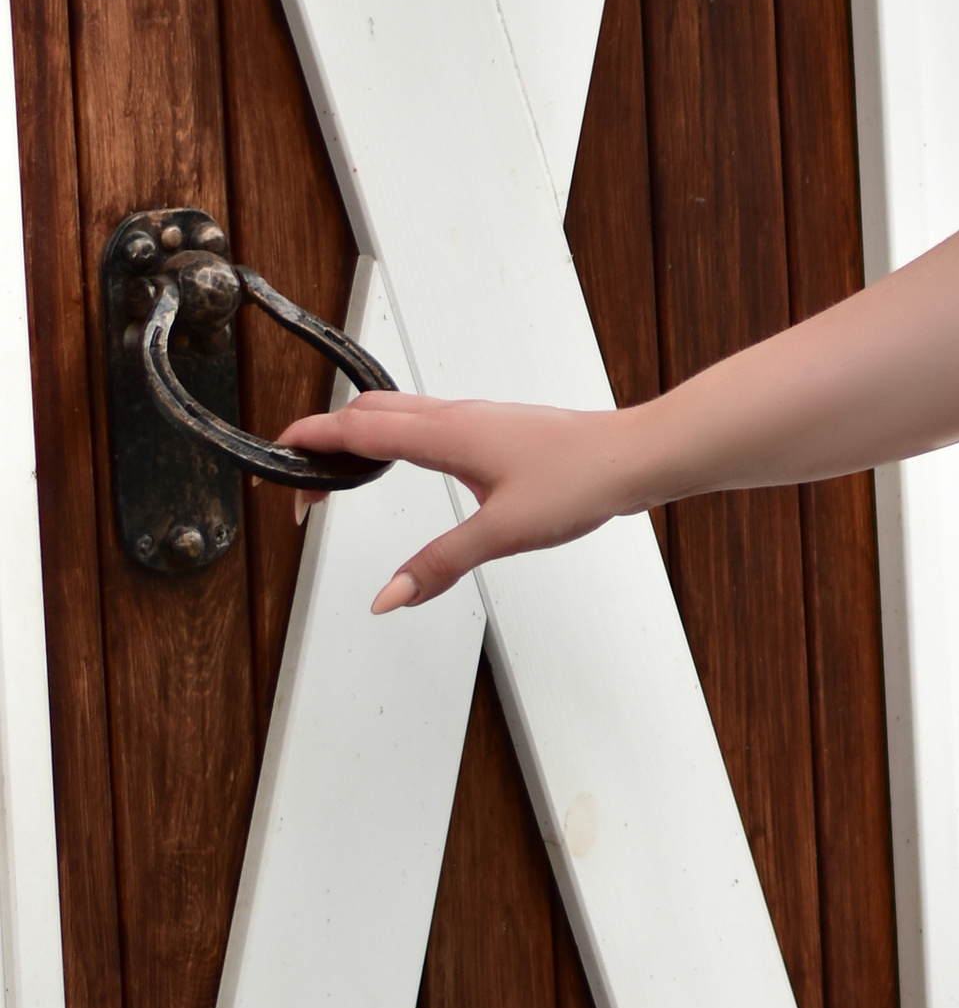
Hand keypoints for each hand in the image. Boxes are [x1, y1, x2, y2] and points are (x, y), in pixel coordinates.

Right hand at [280, 394, 641, 613]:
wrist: (632, 456)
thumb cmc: (579, 481)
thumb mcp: (502, 534)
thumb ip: (439, 565)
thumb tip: (388, 597)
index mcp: (446, 433)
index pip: (356, 430)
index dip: (310, 444)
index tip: (277, 461)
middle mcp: (455, 415)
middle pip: (367, 411)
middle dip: (324, 437)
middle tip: (298, 473)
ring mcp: (475, 416)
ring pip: (397, 410)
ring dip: (357, 432)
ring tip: (335, 467)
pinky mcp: (493, 427)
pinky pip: (424, 419)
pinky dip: (392, 433)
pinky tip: (401, 458)